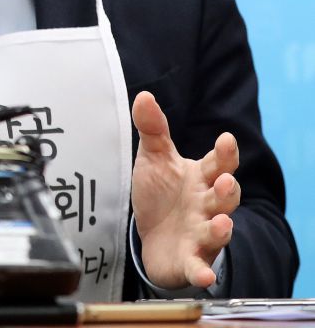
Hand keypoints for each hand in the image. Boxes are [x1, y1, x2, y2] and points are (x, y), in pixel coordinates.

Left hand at [131, 91, 239, 288]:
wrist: (152, 236)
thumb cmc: (160, 192)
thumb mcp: (154, 157)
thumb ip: (153, 128)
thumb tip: (144, 96)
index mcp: (201, 177)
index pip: (217, 163)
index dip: (225, 153)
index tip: (227, 139)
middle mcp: (207, 205)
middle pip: (224, 196)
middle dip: (228, 190)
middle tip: (226, 180)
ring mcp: (201, 233)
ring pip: (217, 231)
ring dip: (221, 228)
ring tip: (223, 222)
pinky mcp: (191, 259)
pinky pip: (199, 266)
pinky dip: (202, 272)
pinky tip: (205, 276)